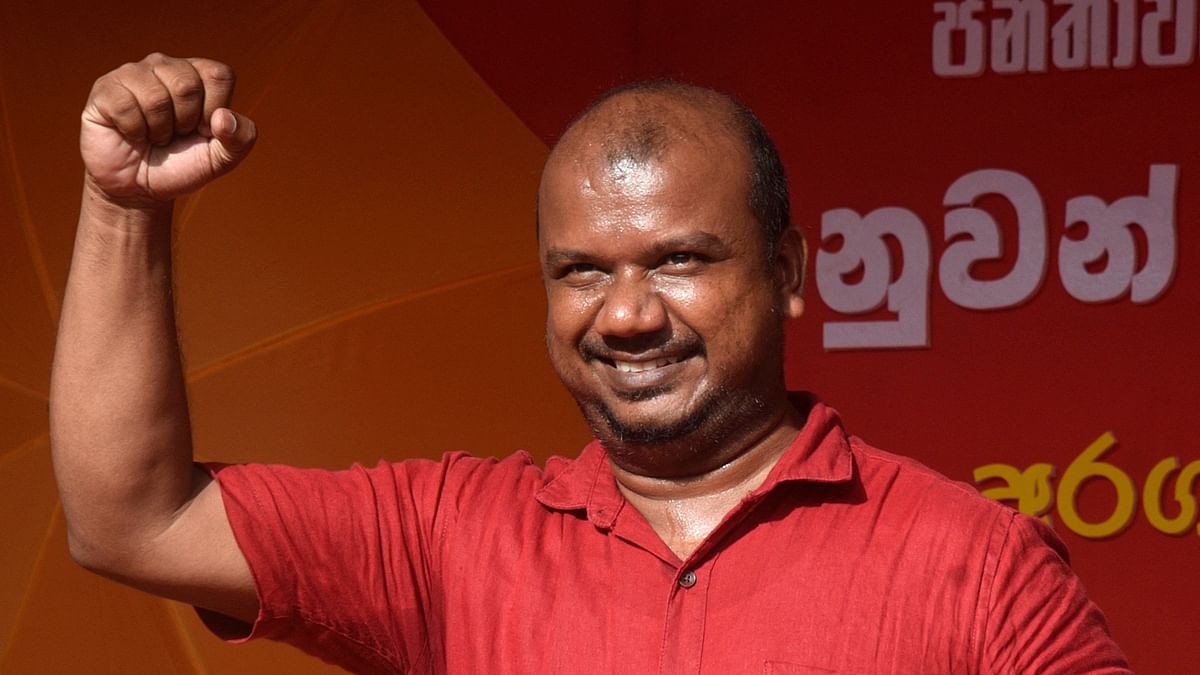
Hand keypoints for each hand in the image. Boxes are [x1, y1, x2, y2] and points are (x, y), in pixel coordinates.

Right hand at [80, 53, 256, 207]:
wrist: (139, 188)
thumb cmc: (182, 165)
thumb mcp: (222, 158)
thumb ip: (241, 138)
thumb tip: (224, 116)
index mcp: (198, 74)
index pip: (219, 75)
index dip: (214, 111)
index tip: (203, 129)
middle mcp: (165, 65)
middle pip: (187, 85)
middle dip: (185, 122)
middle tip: (174, 134)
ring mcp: (133, 74)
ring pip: (156, 97)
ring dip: (159, 129)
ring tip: (153, 135)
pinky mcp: (105, 89)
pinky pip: (126, 106)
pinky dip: (133, 131)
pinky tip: (131, 134)